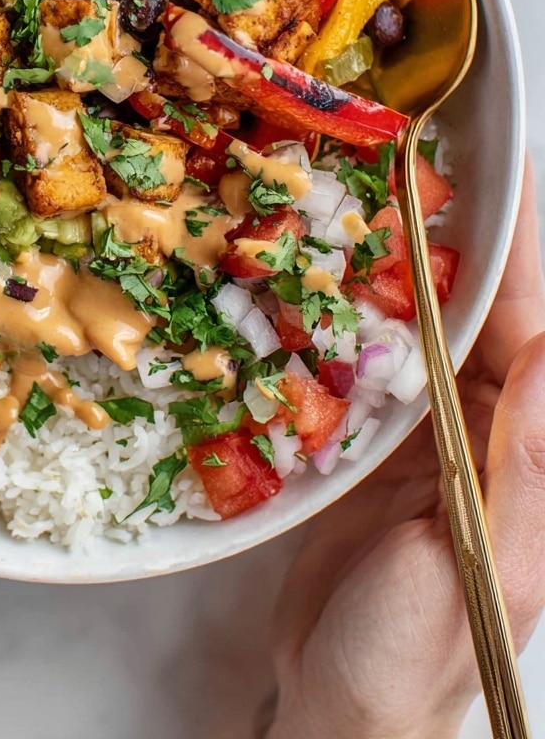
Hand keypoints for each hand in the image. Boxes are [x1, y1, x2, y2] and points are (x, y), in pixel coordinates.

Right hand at [266, 154, 544, 738]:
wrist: (342, 713)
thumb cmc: (415, 660)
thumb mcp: (481, 568)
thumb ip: (518, 464)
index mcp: (522, 448)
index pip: (525, 322)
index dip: (513, 239)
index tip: (491, 160)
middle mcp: (479, 426)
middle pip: (469, 305)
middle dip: (446, 226)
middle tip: (408, 151)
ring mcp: (422, 432)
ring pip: (409, 322)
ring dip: (385, 258)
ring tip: (356, 189)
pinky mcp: (367, 443)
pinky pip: (356, 361)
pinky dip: (337, 314)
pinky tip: (310, 272)